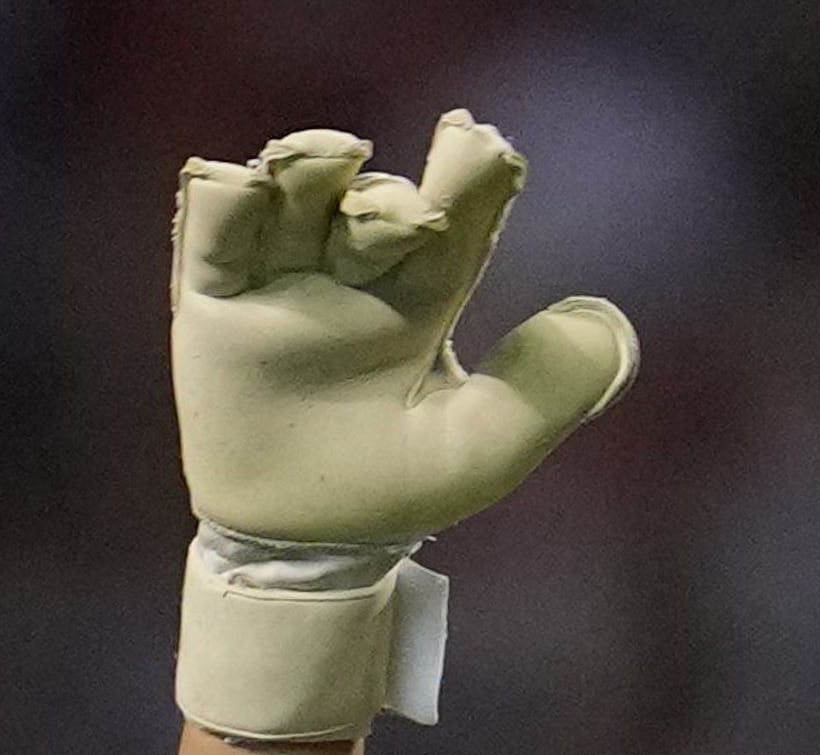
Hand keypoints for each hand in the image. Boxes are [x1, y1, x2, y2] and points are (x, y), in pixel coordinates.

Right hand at [173, 117, 635, 548]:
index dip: (471, 182)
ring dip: (313, 168)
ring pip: (293, 197)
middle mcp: (352, 273)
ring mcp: (281, 280)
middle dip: (392, 193)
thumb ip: (548, 388)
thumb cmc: (396, 490)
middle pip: (372, 203)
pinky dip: (226, 198)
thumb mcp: (484, 449)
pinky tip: (245, 185)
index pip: (454, 226)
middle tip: (412, 208)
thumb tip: (607, 319)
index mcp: (421, 297)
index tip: (486, 146)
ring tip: (335, 158)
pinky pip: (212, 232)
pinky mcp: (211, 300)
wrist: (301, 544)